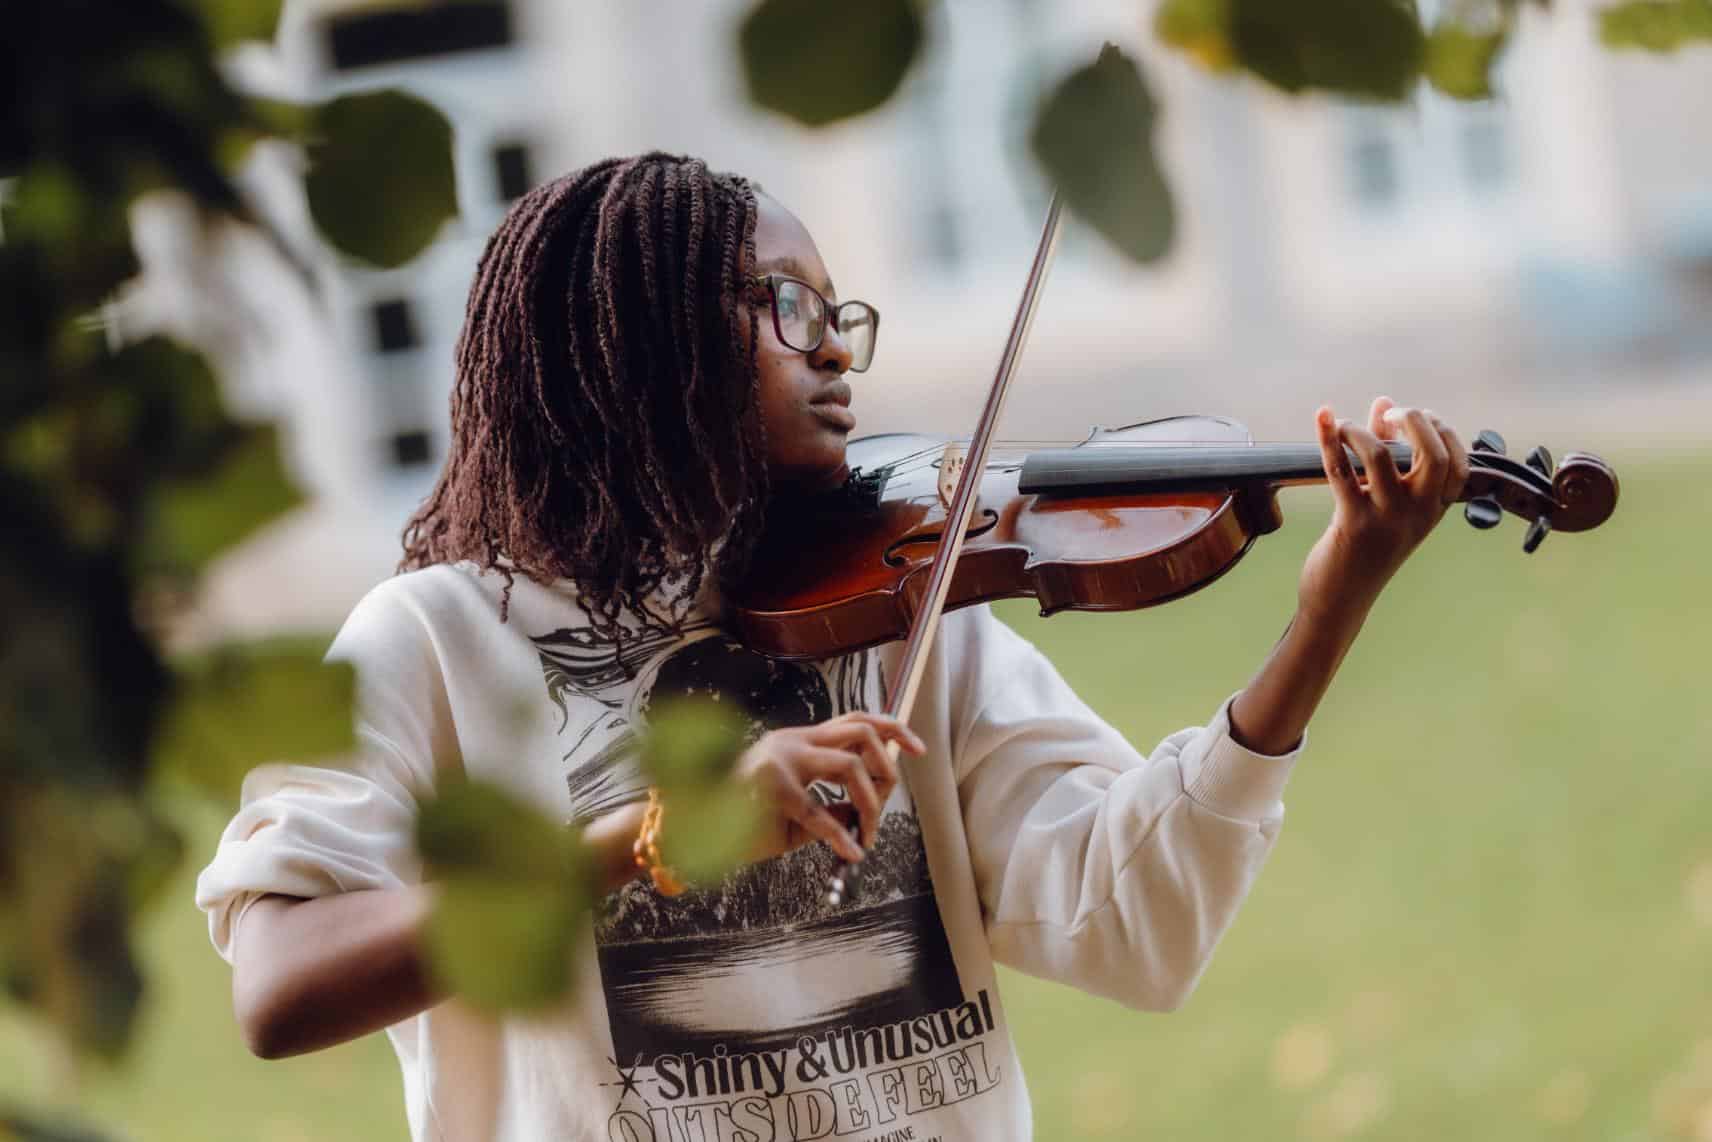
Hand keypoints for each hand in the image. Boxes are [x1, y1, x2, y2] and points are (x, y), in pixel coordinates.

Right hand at [731, 712, 924, 863]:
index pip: (855, 720)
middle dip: (887, 768)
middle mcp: (793, 741)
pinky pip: (820, 812)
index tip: (918, 749)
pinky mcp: (771, 787)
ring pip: (850, 765)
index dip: (893, 729)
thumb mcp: (795, 815)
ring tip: (865, 835)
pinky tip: (851, 852)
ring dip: (869, 804)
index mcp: (798, 741)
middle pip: (862, 732)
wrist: (692, 828)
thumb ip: (830, 809)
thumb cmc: (742, 822)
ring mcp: (782, 759)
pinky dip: (842, 836)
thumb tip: (866, 816)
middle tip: (883, 805)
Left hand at [1299, 396, 1469, 627]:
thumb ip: (1388, 448)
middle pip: (1432, 454)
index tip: (1418, 416)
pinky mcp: (1352, 523)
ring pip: (1379, 456)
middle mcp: (1418, 513)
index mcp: (1434, 508)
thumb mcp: (1385, 498)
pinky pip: (1340, 471)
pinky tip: (1323, 418)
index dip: (1442, 430)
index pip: (1458, 462)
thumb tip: (1385, 403)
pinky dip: (1329, 439)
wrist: (1342, 597)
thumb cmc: (1364, 544)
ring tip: (1343, 426)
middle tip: (1390, 415)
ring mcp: (1386, 518)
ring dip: (1358, 430)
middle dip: (1413, 420)